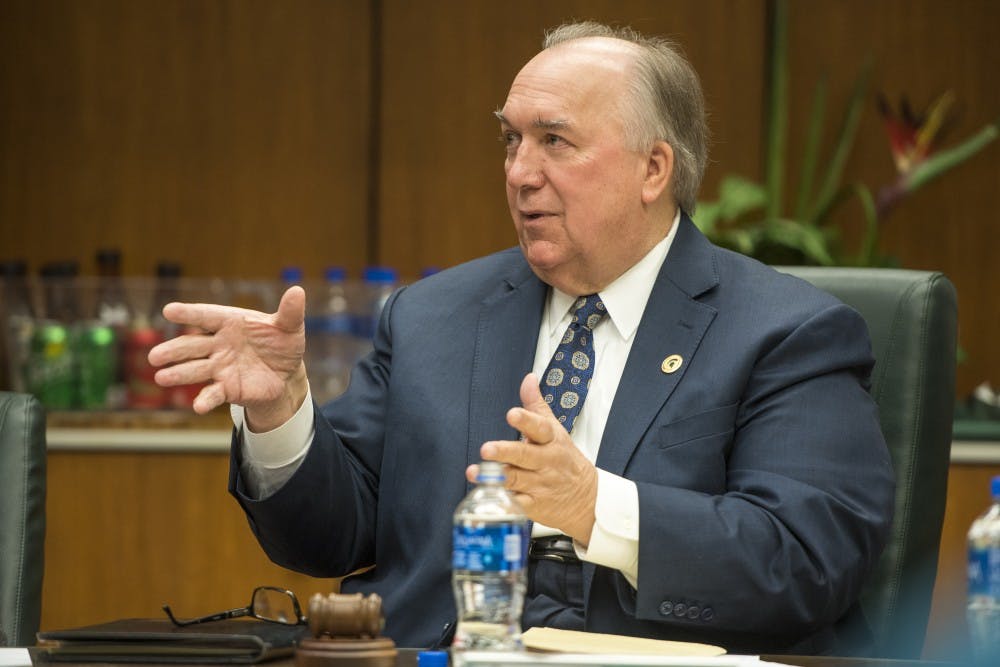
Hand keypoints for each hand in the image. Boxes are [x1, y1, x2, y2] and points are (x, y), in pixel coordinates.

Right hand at [147, 286, 307, 430]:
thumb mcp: (289, 327)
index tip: (169, 310)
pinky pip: (213, 393)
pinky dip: (205, 400)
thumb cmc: (282, 343)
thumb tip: (297, 291)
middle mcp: (219, 343)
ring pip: (196, 369)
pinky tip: (197, 407)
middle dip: (174, 350)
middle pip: (193, 345)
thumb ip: (290, 312)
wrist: (286, 374)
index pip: (207, 315)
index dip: (189, 313)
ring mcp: (220, 366)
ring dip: (179, 374)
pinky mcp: (227, 387)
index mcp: (231, 322)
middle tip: (155, 356)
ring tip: (161, 377)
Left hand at [467, 373, 597, 544]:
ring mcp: (540, 485)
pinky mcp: (534, 505)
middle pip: (524, 455)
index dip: (526, 421)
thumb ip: (537, 405)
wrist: (586, 498)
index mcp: (551, 441)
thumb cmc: (564, 459)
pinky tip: (487, 494)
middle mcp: (546, 462)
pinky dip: (502, 500)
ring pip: (516, 479)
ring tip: (474, 472)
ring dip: (494, 476)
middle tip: (486, 448)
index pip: (540, 428)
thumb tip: (528, 378)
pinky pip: (515, 502)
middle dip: (505, 452)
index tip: (512, 414)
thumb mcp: (554, 430)